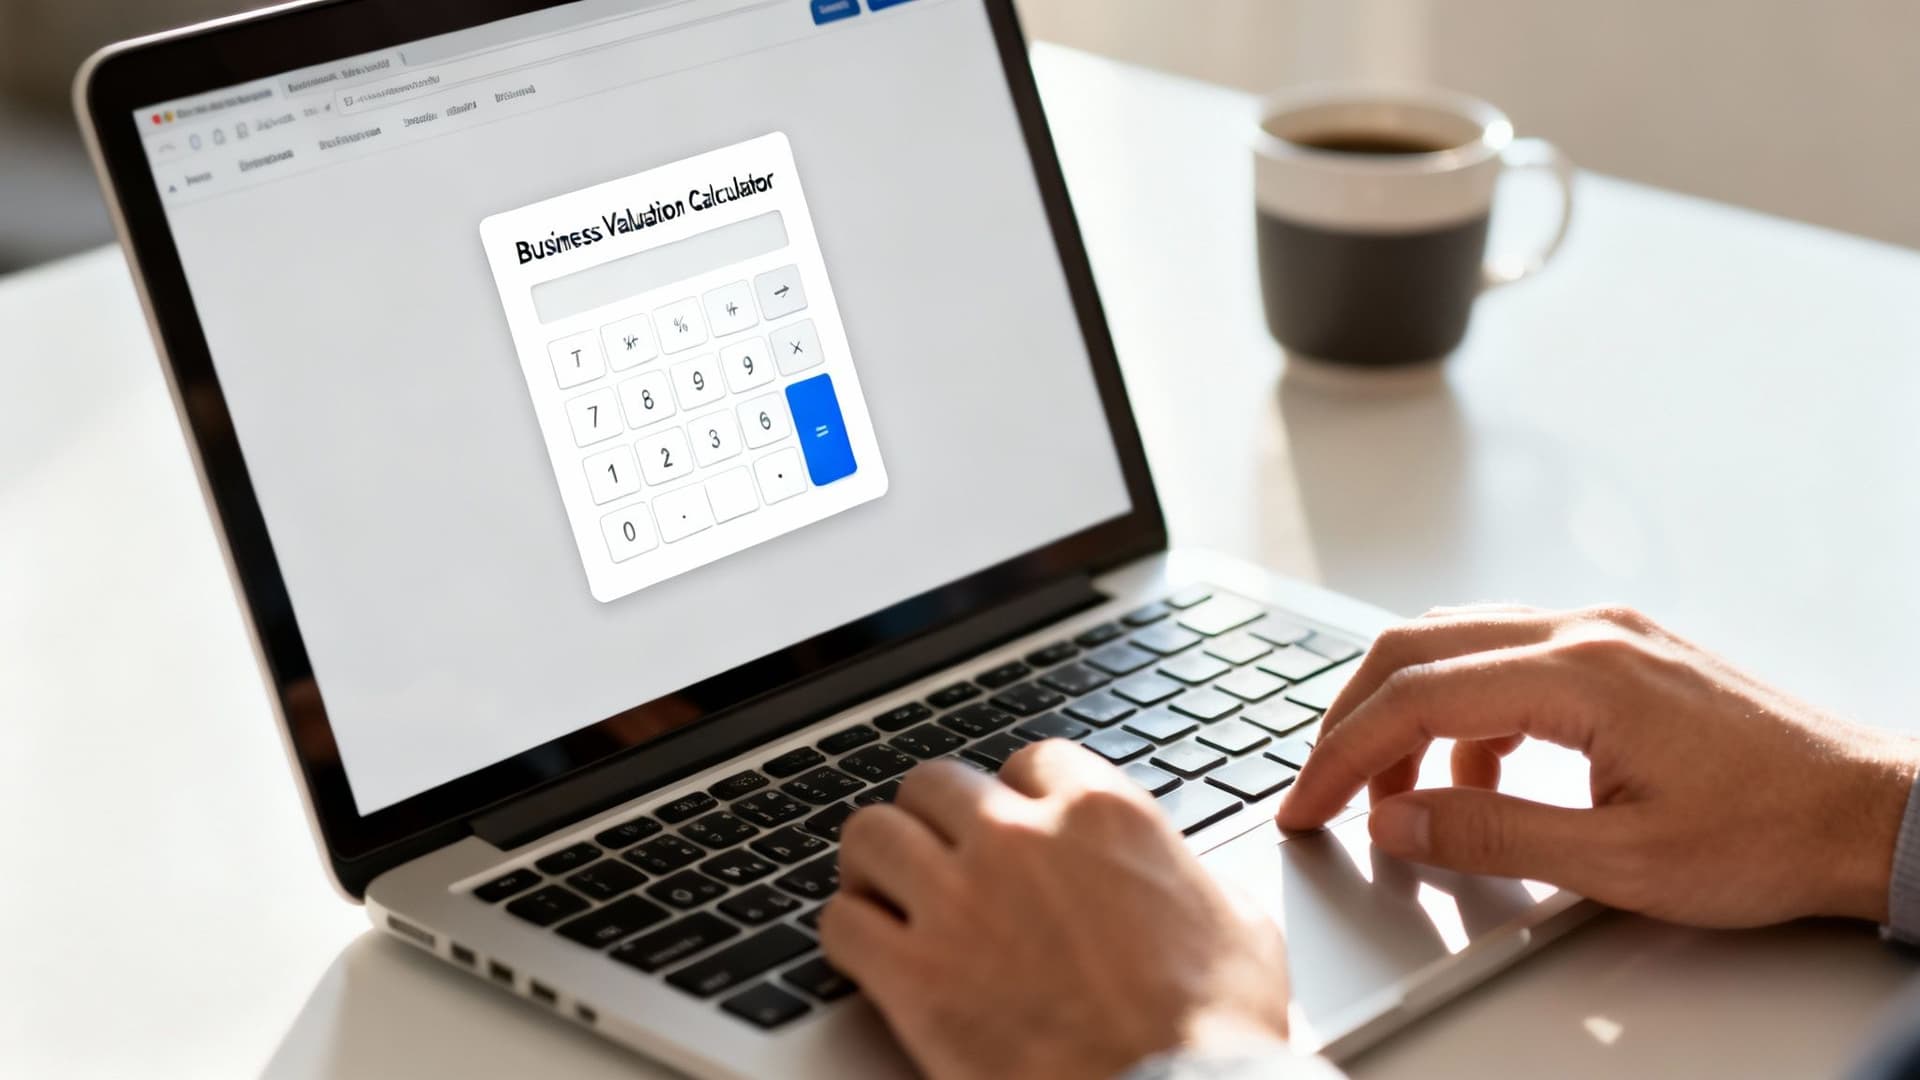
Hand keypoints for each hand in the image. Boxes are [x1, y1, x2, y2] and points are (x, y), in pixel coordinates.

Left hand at [821, 740, 1289, 1079]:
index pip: (1030, 760)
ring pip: (871, 834)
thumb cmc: (1217, 1028)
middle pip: (934, 783)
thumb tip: (1180, 876)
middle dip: (935, 820)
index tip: (1016, 828)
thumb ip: (1185, 874)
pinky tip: (868, 954)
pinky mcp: (915, 974)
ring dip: (877, 864)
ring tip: (887, 894)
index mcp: (1102, 814)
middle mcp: (1021, 839)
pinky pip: (839, 922)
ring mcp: (960, 901)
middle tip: (940, 859)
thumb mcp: (1235, 921)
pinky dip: (847, 935)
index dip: (1018, 797)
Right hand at [1277, 604, 1919, 927]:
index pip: (1416, 696)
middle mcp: (1586, 631)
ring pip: (1459, 646)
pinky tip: (1478, 777)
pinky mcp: (1624, 653)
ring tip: (1395, 794)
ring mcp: (1607, 634)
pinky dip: (1465, 714)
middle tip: (1322, 787)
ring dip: (1408, 713)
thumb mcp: (1620, 861)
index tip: (1306, 806)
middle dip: (1353, 719)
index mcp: (1579, 673)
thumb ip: (1492, 834)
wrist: (1873, 813)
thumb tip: (1395, 818)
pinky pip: (1509, 661)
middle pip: (1417, 647)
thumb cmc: (1769, 835)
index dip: (1342, 755)